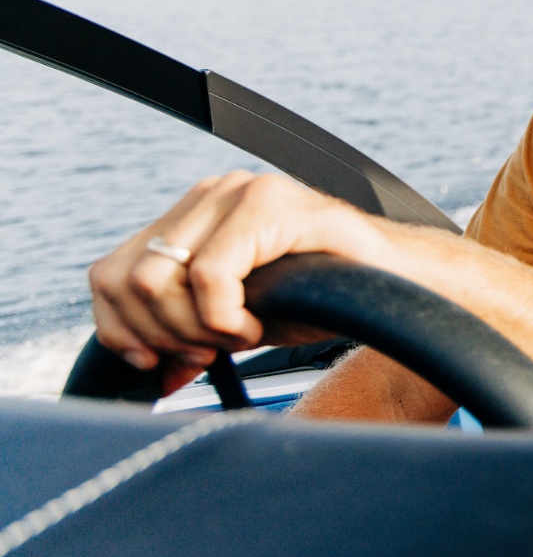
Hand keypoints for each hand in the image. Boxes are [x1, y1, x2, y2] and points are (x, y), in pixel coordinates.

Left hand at [87, 170, 392, 391]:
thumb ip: (187, 329)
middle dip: (161, 334)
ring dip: (193, 327)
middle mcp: (211, 194)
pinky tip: (258, 325)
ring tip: (240, 333)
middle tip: (210, 351)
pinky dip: (225, 318)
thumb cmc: (329, 297)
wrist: (399, 286)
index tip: (161, 361)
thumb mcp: (239, 318)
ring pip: (155, 278)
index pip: (108, 274)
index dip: (122, 330)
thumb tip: (149, 365)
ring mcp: (240, 191)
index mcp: (196, 216)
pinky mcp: (270, 201)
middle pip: (124, 280)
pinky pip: (209, 275)